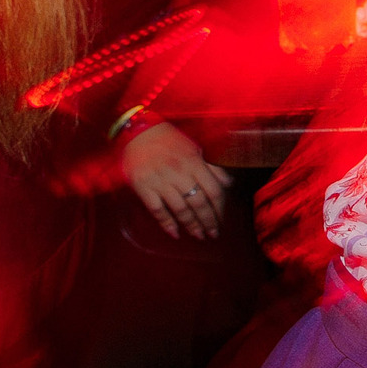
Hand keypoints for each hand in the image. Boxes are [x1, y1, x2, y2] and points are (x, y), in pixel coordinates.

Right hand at [121, 122, 231, 239]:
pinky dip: (166, 223)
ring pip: (180, 208)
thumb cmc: (169, 140)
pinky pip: (157, 209)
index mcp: (194, 162)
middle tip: (213, 234)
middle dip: (208, 221)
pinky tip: (175, 233)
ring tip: (199, 236)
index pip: (213, 190)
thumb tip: (228, 183)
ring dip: (191, 225)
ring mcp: (160, 180)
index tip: (222, 220)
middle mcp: (179, 172)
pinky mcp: (143, 186)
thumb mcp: (195, 149)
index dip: (220, 208)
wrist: (138, 131)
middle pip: (199, 202)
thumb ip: (211, 167)